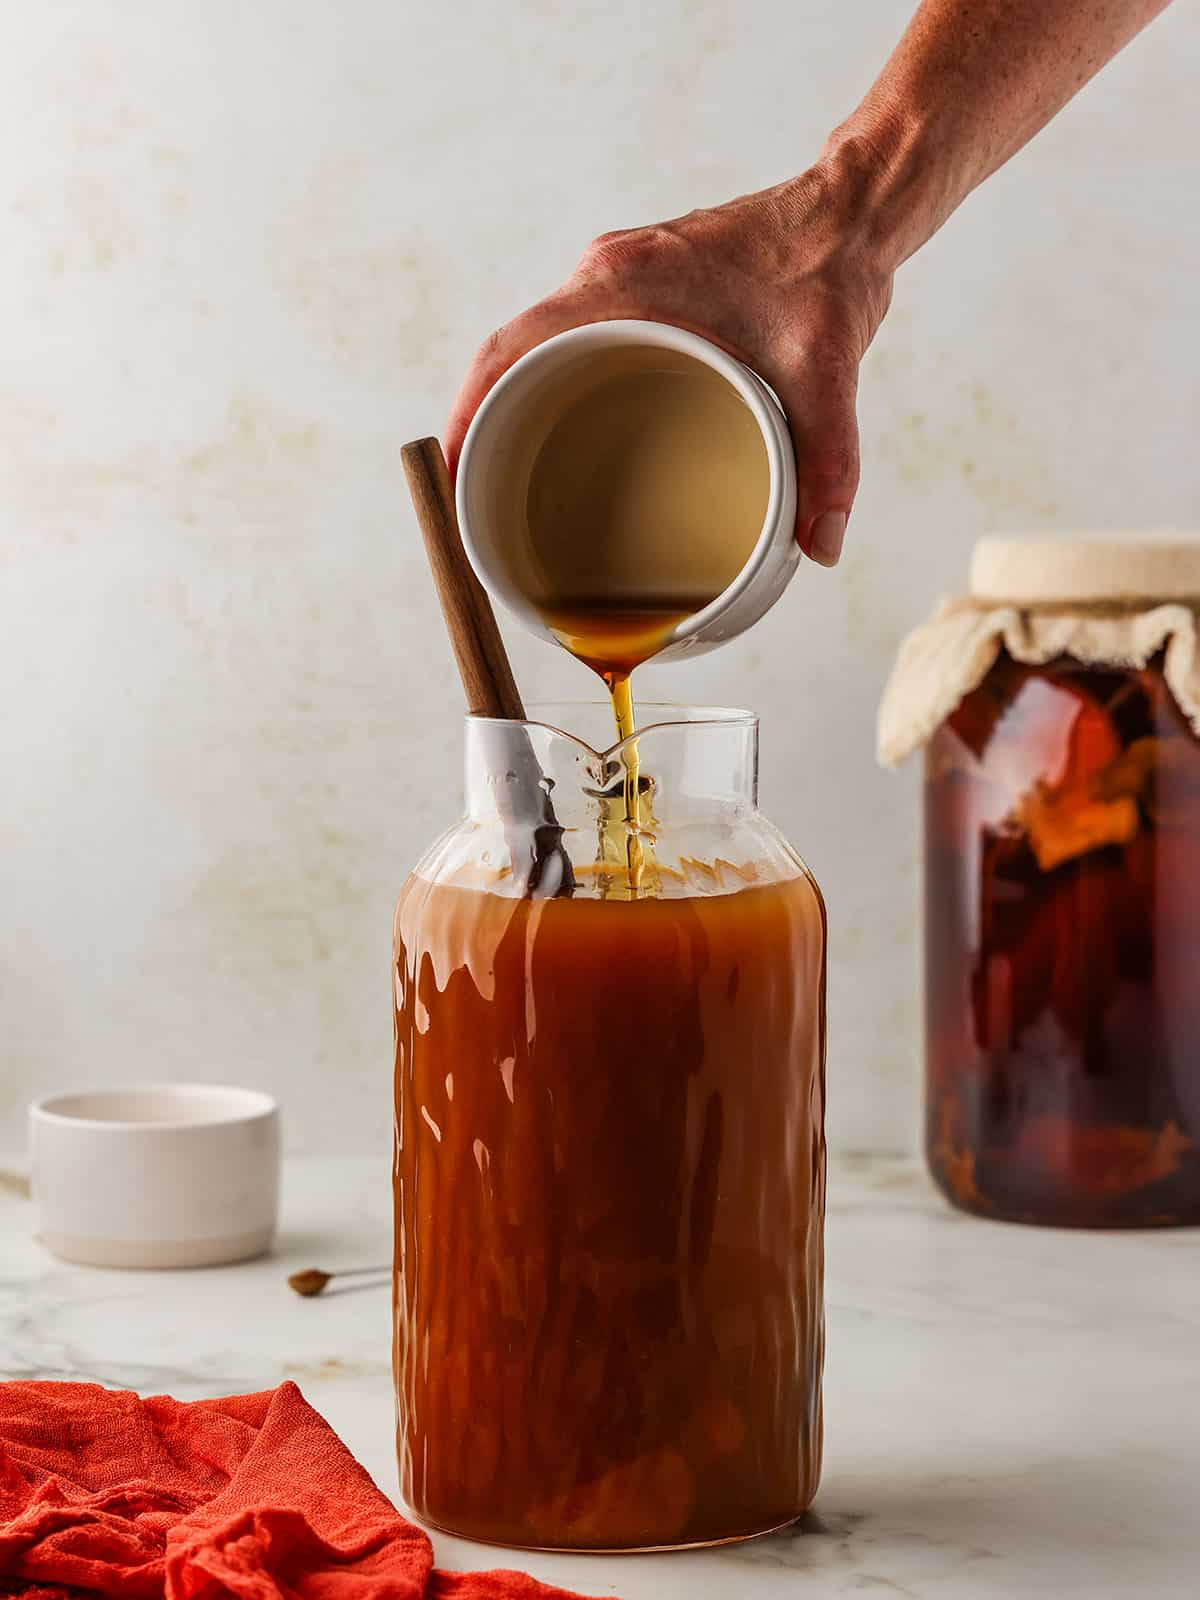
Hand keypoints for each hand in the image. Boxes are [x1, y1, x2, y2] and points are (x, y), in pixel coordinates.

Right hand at [445, 150, 894, 567]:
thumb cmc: (828, 273)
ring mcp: (618, 277)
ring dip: (516, 405)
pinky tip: (566, 439)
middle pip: (511, 352)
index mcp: (623, 284)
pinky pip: (571, 338)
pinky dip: (554, 386)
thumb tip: (823, 548)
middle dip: (483, 423)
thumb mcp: (828, 373)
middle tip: (475, 497)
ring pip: (538, 345)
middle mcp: (606, 275)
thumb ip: (830, 461)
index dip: (469, 412)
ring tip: (507, 478)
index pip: (511, 346)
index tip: (450, 472)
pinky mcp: (638, 286)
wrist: (851, 212)